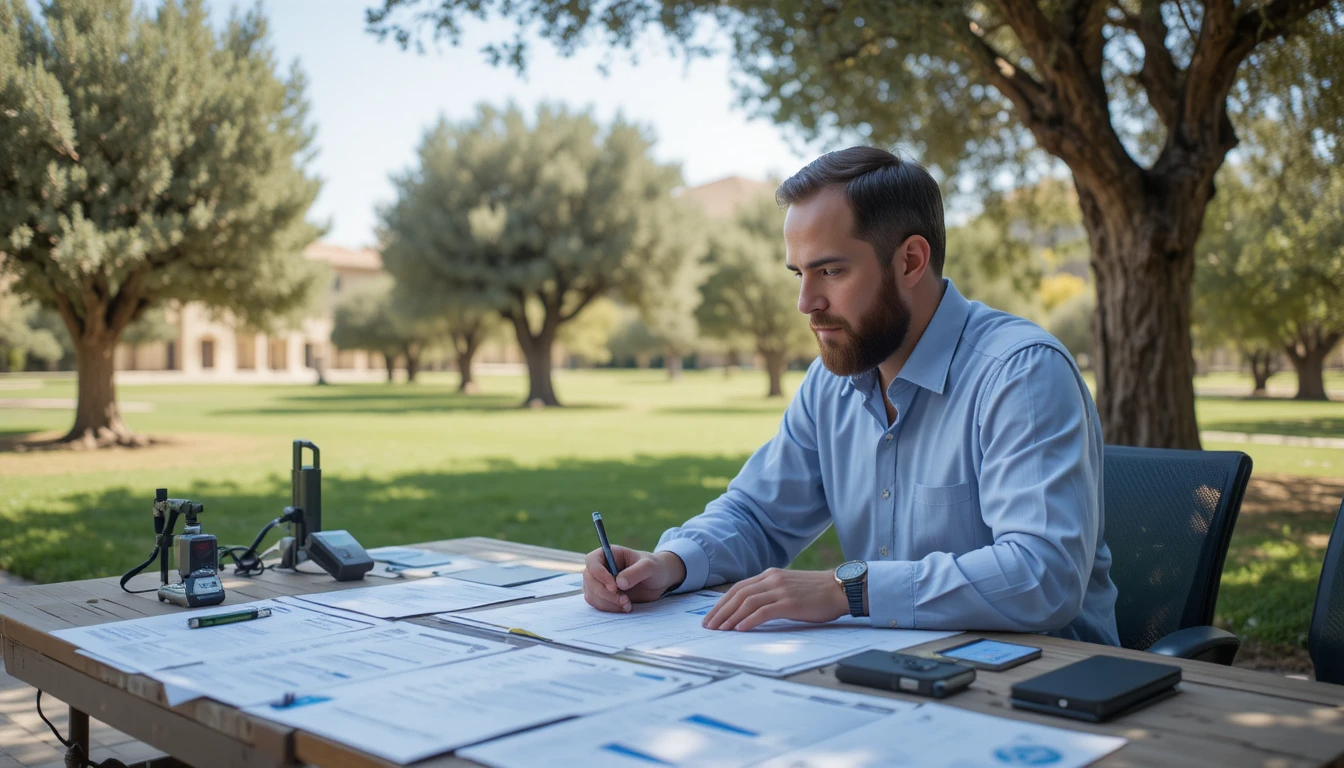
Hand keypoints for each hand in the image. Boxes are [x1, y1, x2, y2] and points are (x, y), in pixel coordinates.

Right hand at [582, 546, 685, 612]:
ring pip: (592, 594)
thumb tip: (619, 583)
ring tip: (627, 604)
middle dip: (605, 594)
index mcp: (609, 554)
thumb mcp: (650, 567)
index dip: (599, 574)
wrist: (659, 580)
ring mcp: (600, 582)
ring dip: (608, 603)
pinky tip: (625, 607)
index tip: (614, 587)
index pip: (592, 561)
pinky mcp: (604, 595)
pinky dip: (609, 608)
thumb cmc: (655, 567)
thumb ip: (636, 572)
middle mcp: (602, 567)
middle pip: (589, 580)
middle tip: (624, 600)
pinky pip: (597, 604)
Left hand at [702, 568, 847, 631]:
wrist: (840, 589)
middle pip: (737, 594)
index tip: (711, 616)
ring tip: (720, 630)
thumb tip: (750, 610)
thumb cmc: (816, 592)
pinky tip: (739, 629)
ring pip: (747, 603)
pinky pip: (763, 611)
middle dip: (720, 611)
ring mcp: (780, 590)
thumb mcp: (788, 587)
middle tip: (709, 626)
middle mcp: (772, 579)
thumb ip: (770, 593)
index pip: (738, 588)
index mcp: (770, 575)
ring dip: (730, 617)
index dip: (722, 602)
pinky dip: (748, 620)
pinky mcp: (789, 603)